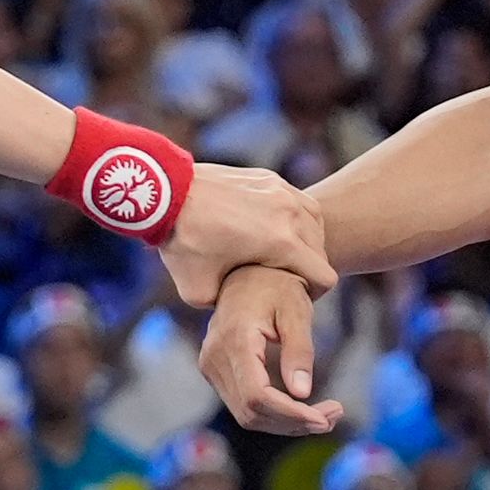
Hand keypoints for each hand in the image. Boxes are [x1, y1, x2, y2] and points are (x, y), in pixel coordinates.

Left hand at [159, 164, 332, 307]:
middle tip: (285, 278)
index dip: (313, 294)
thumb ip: (230, 304)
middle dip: (308, 268)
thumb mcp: (201, 293)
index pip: (324, 276)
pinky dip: (293, 218)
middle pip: (321, 250)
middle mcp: (289, 213)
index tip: (294, 296)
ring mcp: (281, 191)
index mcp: (281, 242)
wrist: (165, 193)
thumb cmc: (182, 242)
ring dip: (305, 241)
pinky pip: (298, 201)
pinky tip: (272, 229)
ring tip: (281, 254)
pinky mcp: (270, 178)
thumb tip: (241, 310)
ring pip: (315, 223)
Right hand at [198, 264, 339, 435]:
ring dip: (286, 423)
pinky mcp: (215, 372)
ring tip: (326, 415)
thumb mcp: (297, 311)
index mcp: (235, 341)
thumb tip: (302, 393)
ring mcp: (210, 367)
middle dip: (294, 422)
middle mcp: (214, 357)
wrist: (249, 270)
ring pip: (247, 415)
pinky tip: (303, 409)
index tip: (324, 419)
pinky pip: (244, 405)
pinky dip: (275, 414)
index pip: (258, 396)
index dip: (290, 415)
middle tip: (334, 416)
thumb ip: (299, 351)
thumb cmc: (278, 286)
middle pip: (251, 412)